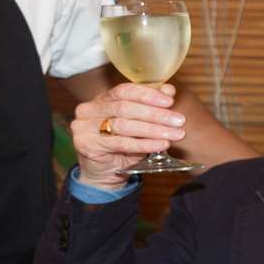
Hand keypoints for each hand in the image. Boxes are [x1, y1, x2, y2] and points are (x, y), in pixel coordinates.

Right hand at [70, 82, 186, 185]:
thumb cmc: (121, 145)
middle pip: (125, 108)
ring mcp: (85, 128)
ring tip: (174, 134)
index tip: (170, 101)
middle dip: (155, 114)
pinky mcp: (87, 145)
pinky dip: (144, 144)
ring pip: (124, 126)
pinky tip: (160, 145)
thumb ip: (151, 105)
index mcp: (102, 99)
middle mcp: (89, 110)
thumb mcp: (137, 124)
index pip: (124, 90)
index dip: (148, 95)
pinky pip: (121, 144)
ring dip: (153, 130)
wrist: (103, 173)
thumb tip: (169, 90)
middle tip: (179, 120)